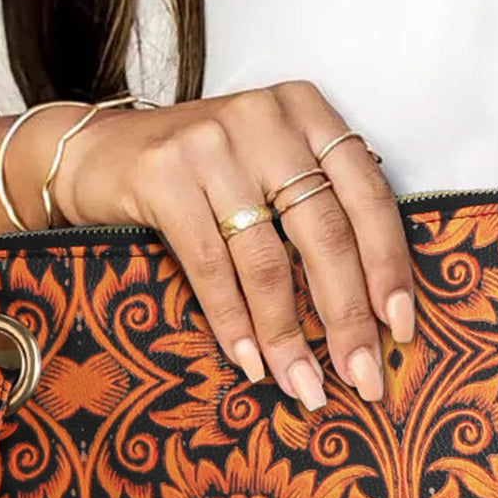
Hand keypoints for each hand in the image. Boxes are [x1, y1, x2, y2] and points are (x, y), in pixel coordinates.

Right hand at [45, 83, 415, 409]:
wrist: (97, 152)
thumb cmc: (201, 174)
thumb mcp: (270, 168)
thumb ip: (318, 210)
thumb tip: (374, 312)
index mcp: (308, 112)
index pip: (368, 197)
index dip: (389, 268)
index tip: (401, 329)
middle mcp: (265, 119)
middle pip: (324, 234)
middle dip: (347, 319)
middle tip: (363, 378)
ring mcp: (211, 143)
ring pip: (267, 260)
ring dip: (288, 336)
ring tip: (304, 386)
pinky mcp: (164, 175)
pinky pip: (212, 268)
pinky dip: (235, 324)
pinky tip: (251, 363)